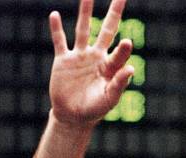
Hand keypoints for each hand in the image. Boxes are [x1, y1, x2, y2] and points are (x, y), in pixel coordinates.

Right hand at [48, 0, 133, 128]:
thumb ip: (119, 84)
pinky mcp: (63, 61)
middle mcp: (97, 57)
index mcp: (110, 67)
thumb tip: (131, 68)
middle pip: (107, 30)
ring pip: (83, 29)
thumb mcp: (108, 99)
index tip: (126, 43)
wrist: (72, 116)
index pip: (118, 53)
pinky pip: (59, 41)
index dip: (122, 49)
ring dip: (85, 12)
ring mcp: (80, 57)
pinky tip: (54, 14)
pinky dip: (56, 29)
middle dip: (114, 14)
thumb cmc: (94, 110)